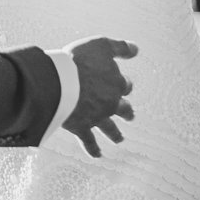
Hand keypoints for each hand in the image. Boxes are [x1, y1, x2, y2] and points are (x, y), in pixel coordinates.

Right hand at [61, 35, 137, 157]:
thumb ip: (120, 47)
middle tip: (130, 115)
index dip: (122, 83)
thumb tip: (136, 49)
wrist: (62, 81)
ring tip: (120, 139)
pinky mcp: (82, 127)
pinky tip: (97, 155)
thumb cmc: (80, 60)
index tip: (122, 84)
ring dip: (115, 134)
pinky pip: (89, 141)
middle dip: (126, 112)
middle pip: (122, 108)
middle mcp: (110, 102)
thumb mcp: (101, 44)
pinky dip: (93, 149)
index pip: (124, 84)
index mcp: (115, 83)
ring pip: (110, 128)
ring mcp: (97, 117)